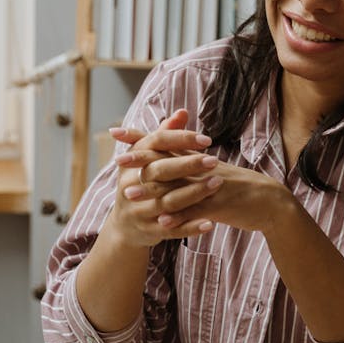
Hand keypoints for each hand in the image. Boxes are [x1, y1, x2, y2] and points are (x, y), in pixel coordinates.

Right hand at [109, 109, 220, 244]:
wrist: (125, 225)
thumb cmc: (142, 182)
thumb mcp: (148, 158)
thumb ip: (165, 134)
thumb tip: (183, 112)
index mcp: (132, 161)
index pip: (156, 143)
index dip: (180, 139)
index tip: (206, 139)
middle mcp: (130, 183)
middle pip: (161, 171)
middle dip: (188, 164)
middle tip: (214, 160)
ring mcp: (137, 209)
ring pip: (167, 200)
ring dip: (193, 193)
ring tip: (217, 184)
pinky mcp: (147, 230)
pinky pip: (171, 229)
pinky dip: (190, 227)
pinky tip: (210, 223)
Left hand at [112, 109, 292, 238]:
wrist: (271, 202)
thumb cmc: (239, 188)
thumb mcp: (213, 170)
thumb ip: (189, 160)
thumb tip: (168, 148)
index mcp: (198, 159)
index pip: (165, 143)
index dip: (141, 137)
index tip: (117, 132)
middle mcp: (202, 169)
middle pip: (167, 161)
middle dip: (141, 161)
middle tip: (118, 161)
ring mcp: (210, 187)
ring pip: (177, 187)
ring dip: (152, 192)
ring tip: (129, 196)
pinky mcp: (221, 207)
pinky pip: (197, 212)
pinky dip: (179, 218)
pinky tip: (162, 224)